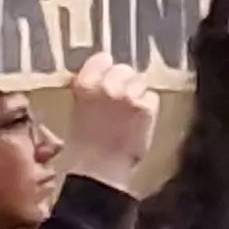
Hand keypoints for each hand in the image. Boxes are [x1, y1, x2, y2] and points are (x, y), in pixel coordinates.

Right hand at [64, 56, 158, 189]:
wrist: (99, 169)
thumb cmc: (82, 145)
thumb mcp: (77, 110)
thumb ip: (90, 90)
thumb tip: (105, 78)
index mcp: (84, 85)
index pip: (102, 59)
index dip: (104, 69)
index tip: (105, 77)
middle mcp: (107, 86)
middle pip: (124, 69)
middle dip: (123, 80)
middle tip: (118, 100)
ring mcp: (129, 96)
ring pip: (140, 81)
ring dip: (137, 93)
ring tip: (128, 112)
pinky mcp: (147, 107)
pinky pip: (151, 97)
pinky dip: (147, 107)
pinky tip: (137, 121)